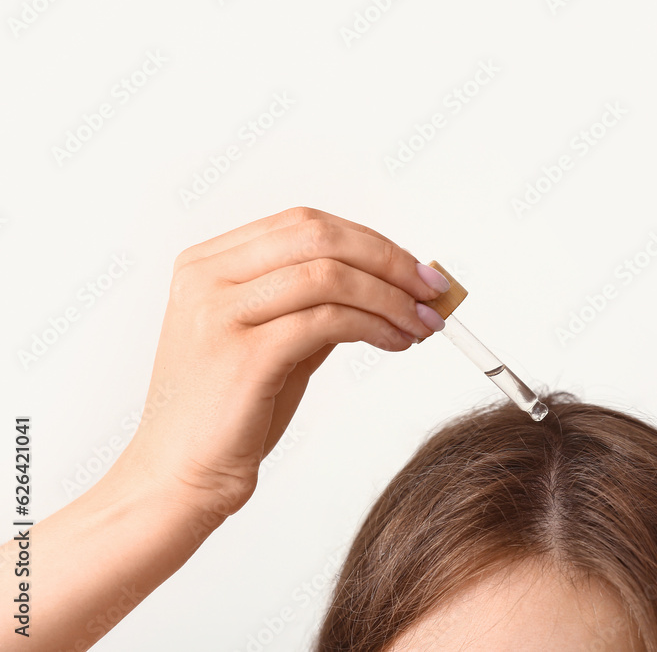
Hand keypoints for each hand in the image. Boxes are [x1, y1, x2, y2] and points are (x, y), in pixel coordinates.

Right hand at [114, 207, 449, 523]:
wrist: (179, 478)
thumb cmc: (228, 415)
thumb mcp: (273, 341)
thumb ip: (315, 304)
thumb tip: (388, 282)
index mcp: (208, 263)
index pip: (304, 224)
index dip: (370, 241)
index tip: (415, 267)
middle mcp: (206, 277)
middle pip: (319, 237)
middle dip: (388, 260)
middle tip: (432, 290)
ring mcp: (219, 312)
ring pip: (329, 275)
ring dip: (391, 298)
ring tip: (422, 324)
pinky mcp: (241, 354)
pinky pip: (327, 321)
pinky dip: (375, 326)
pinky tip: (396, 343)